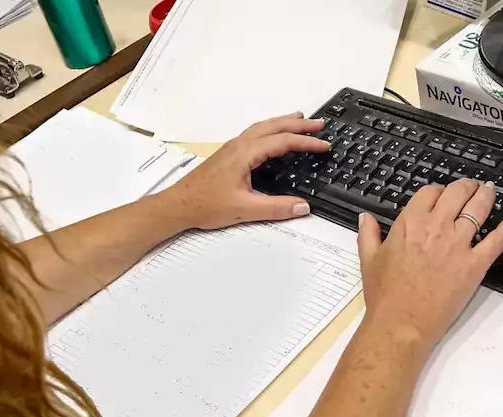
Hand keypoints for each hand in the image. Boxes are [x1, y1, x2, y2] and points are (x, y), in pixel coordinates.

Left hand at [157, 113, 330, 229]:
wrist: (178, 205)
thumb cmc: (206, 205)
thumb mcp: (245, 209)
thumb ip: (276, 208)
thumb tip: (302, 207)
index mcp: (245, 153)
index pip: (282, 141)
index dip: (306, 142)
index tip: (324, 145)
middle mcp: (239, 145)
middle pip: (273, 126)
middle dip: (298, 124)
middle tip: (319, 124)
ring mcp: (232, 148)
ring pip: (262, 127)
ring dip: (283, 123)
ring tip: (300, 121)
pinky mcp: (227, 155)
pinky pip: (254, 134)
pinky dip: (270, 131)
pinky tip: (273, 139)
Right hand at [357, 179, 502, 349]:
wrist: (401, 322)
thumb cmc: (384, 295)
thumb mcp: (369, 260)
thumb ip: (368, 235)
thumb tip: (365, 218)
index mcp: (410, 224)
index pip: (429, 193)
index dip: (437, 190)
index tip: (441, 194)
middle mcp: (436, 228)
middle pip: (458, 193)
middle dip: (466, 186)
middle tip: (471, 187)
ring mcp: (458, 245)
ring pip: (479, 209)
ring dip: (486, 197)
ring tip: (489, 192)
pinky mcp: (475, 264)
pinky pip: (497, 241)